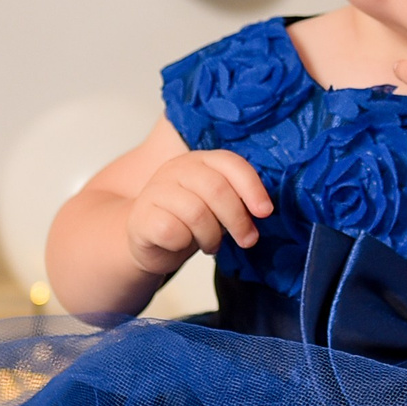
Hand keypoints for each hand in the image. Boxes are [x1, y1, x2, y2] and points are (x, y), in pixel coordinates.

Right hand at [124, 151, 272, 274]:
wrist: (150, 241)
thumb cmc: (189, 222)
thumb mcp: (217, 206)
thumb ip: (236, 199)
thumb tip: (262, 209)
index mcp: (200, 160)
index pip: (231, 163)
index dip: (252, 188)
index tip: (265, 212)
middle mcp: (176, 169)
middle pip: (217, 189)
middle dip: (237, 219)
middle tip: (247, 239)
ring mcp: (156, 190)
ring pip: (196, 213)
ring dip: (211, 236)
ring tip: (211, 244)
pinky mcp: (141, 217)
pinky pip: (172, 231)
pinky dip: (183, 243)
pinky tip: (182, 244)